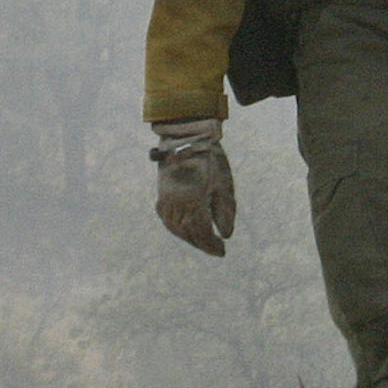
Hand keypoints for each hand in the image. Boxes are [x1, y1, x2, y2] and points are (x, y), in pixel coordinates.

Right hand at [153, 120, 235, 257]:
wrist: (187, 136)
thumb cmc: (210, 159)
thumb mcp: (223, 185)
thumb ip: (225, 212)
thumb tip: (225, 235)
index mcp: (192, 202)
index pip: (201, 232)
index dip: (211, 245)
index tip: (222, 251)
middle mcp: (176, 204)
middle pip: (188, 232)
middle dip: (201, 243)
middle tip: (215, 249)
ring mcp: (166, 199)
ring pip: (175, 228)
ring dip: (188, 238)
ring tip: (201, 242)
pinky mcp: (162, 194)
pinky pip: (167, 219)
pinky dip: (176, 228)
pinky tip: (183, 229)